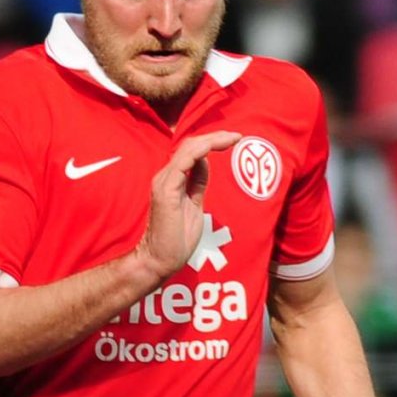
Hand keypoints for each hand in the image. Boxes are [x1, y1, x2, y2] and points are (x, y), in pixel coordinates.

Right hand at [137, 131, 239, 281]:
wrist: (159, 260)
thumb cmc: (176, 239)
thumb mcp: (194, 205)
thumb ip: (197, 183)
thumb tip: (205, 163)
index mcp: (173, 179)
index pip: (192, 151)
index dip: (212, 142)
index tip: (233, 139)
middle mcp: (166, 176)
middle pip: (191, 145)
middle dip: (216, 137)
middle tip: (237, 136)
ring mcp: (164, 182)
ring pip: (188, 149)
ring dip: (212, 140)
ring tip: (232, 138)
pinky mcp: (166, 190)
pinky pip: (183, 162)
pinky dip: (200, 151)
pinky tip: (216, 147)